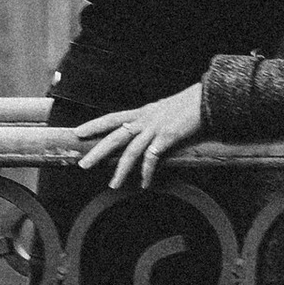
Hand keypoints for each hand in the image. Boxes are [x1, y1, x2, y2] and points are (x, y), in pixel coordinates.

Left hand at [68, 83, 205, 190]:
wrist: (205, 99)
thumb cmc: (186, 106)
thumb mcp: (161, 110)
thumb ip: (149, 121)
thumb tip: (140, 131)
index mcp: (141, 112)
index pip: (111, 118)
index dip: (93, 124)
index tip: (78, 132)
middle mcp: (144, 119)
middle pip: (114, 136)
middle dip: (98, 151)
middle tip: (83, 164)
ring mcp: (155, 128)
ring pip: (131, 151)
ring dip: (121, 170)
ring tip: (113, 185)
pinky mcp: (167, 137)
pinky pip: (152, 158)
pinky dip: (146, 172)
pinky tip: (144, 183)